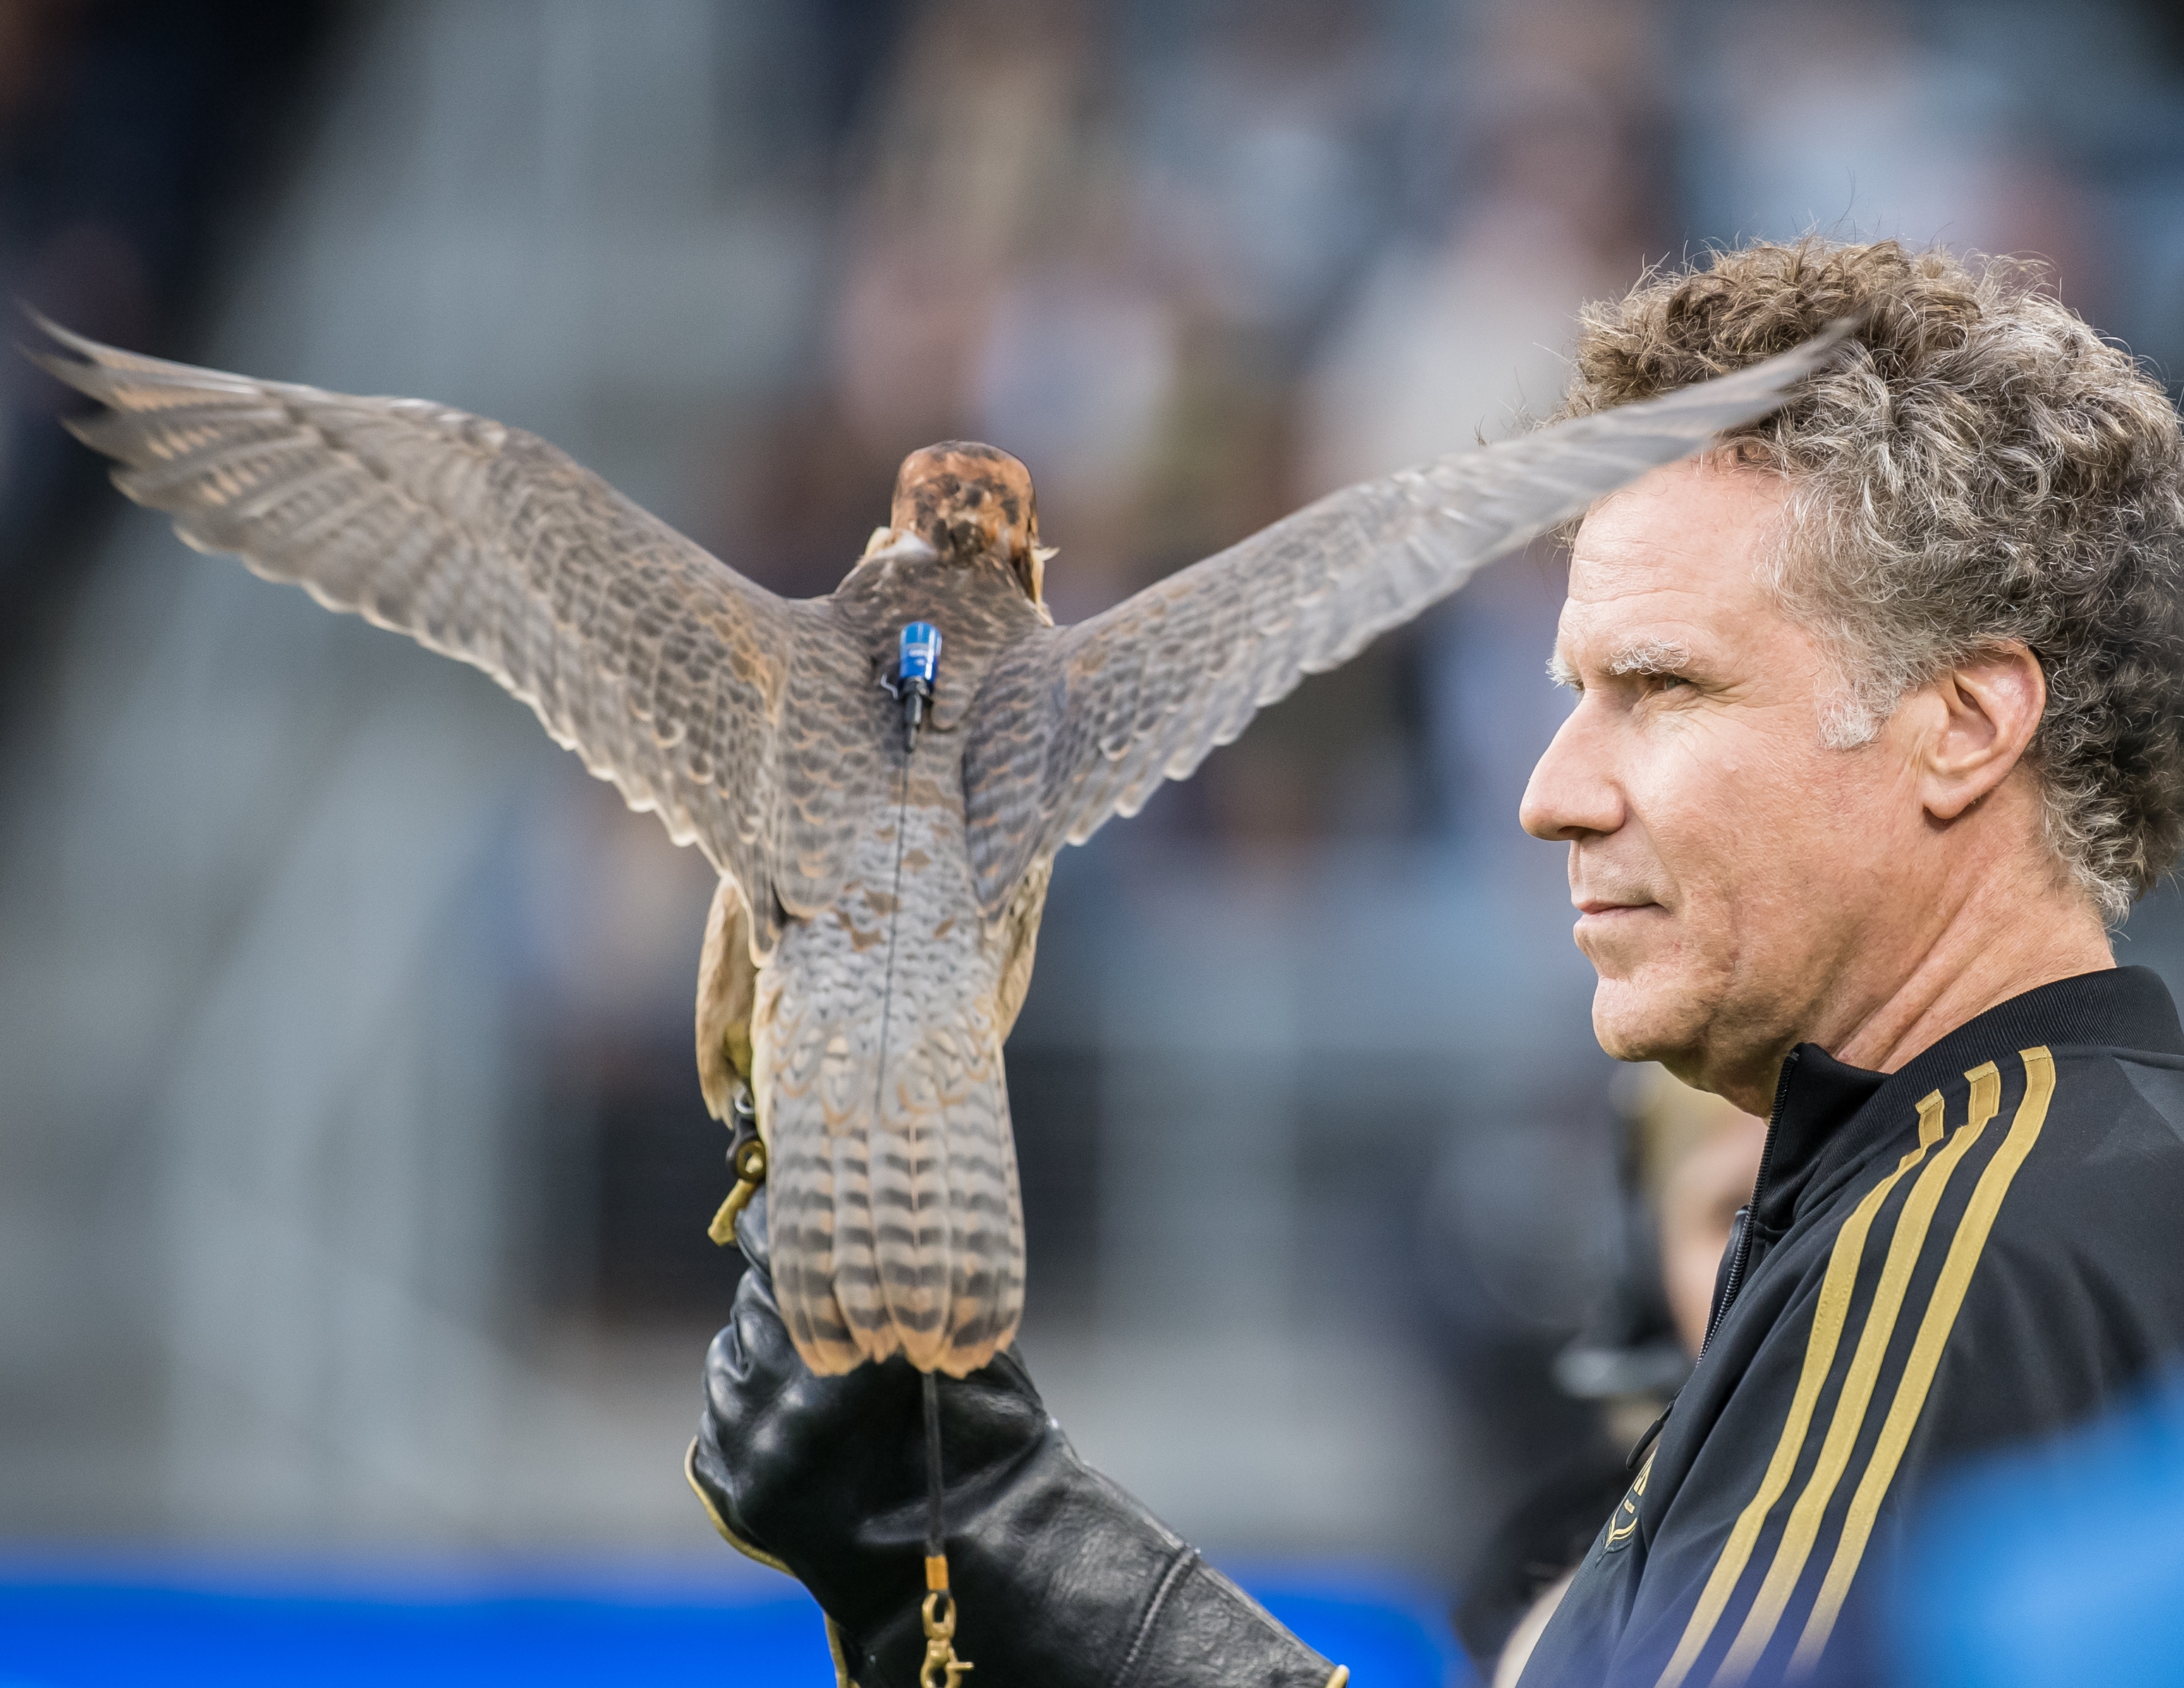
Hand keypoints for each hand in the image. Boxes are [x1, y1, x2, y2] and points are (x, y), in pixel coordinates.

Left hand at [689, 1188, 1344, 1687]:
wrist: (972, 1558)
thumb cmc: (987, 1433)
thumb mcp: (960, 1334)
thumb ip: (898, 1281)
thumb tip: (852, 1208)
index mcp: (859, 1332)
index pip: (786, 1241)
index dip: (785, 1216)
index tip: (783, 1194)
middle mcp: (793, 1379)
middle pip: (761, 1293)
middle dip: (793, 1292)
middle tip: (828, 1310)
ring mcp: (754, 1435)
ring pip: (734, 1347)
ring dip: (766, 1349)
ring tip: (817, 1378)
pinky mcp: (730, 1475)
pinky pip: (720, 1410)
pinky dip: (750, 1403)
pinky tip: (794, 1420)